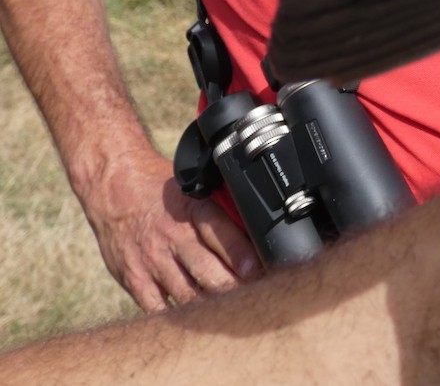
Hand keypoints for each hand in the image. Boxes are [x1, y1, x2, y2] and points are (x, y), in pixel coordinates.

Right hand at [82, 147, 260, 310]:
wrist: (113, 187)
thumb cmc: (160, 190)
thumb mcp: (195, 189)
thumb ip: (221, 211)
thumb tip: (253, 232)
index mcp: (194, 210)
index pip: (222, 236)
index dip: (243, 257)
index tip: (260, 272)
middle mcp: (174, 237)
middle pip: (209, 272)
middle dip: (234, 288)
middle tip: (253, 298)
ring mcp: (153, 261)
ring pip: (188, 295)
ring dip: (211, 306)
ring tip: (231, 312)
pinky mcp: (135, 279)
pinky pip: (159, 308)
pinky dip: (179, 316)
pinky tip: (196, 318)